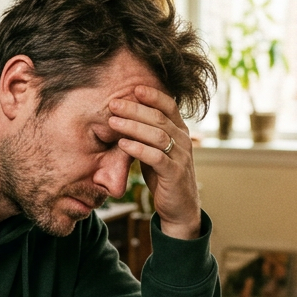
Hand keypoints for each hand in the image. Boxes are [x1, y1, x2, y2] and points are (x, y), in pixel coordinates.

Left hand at [109, 86, 200, 239]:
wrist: (179, 208)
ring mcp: (181, 157)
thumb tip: (123, 116)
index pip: (169, 106)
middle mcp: (183, 141)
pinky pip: (156, 157)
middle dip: (135, 109)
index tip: (133, 87)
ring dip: (133, 127)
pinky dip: (138, 149)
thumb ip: (146, 135)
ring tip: (113, 122)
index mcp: (180, 132)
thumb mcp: (155, 151)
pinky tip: (123, 144)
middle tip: (113, 103)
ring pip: (158, 135)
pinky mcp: (174, 175)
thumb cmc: (164, 177)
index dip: (153, 95)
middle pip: (159, 118)